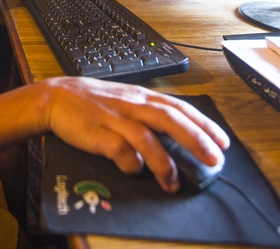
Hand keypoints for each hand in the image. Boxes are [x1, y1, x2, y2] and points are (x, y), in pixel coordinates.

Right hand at [41, 77, 229, 192]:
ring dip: (164, 162)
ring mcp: (115, 119)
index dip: (203, 124)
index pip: (179, 108)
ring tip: (174, 182)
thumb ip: (150, 113)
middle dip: (196, 139)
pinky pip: (119, 150)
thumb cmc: (95, 102)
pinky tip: (135, 171)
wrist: (56, 97)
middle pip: (170, 119)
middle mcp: (132, 105)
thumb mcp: (127, 100)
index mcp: (142, 97)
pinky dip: (131, 162)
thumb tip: (179, 134)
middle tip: (215, 160)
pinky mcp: (97, 133)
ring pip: (147, 137)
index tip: (222, 142)